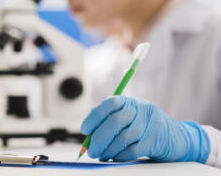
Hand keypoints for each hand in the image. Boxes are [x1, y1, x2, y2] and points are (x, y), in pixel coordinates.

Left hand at [81, 96, 209, 162]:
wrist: (174, 136)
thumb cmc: (143, 126)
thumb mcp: (128, 117)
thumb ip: (109, 121)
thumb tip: (89, 134)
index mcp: (129, 101)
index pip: (109, 103)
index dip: (94, 116)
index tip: (84, 129)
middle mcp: (139, 109)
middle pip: (114, 122)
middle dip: (98, 138)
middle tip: (90, 150)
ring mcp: (149, 124)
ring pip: (122, 138)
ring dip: (107, 150)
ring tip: (101, 155)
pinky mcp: (155, 140)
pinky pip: (132, 150)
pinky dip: (120, 156)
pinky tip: (115, 157)